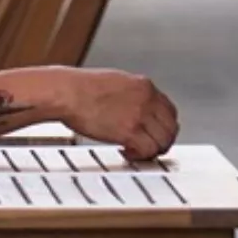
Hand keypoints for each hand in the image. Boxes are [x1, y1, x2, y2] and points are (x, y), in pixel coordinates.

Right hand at [56, 69, 177, 159]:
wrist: (66, 92)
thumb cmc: (79, 87)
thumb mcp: (114, 82)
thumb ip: (130, 94)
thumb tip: (132, 107)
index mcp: (143, 85)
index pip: (169, 109)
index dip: (164, 125)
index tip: (156, 132)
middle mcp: (146, 99)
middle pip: (171, 127)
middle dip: (162, 140)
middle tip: (150, 147)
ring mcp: (140, 115)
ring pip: (163, 140)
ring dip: (152, 150)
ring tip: (137, 151)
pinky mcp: (129, 131)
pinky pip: (148, 150)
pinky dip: (140, 155)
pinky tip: (127, 153)